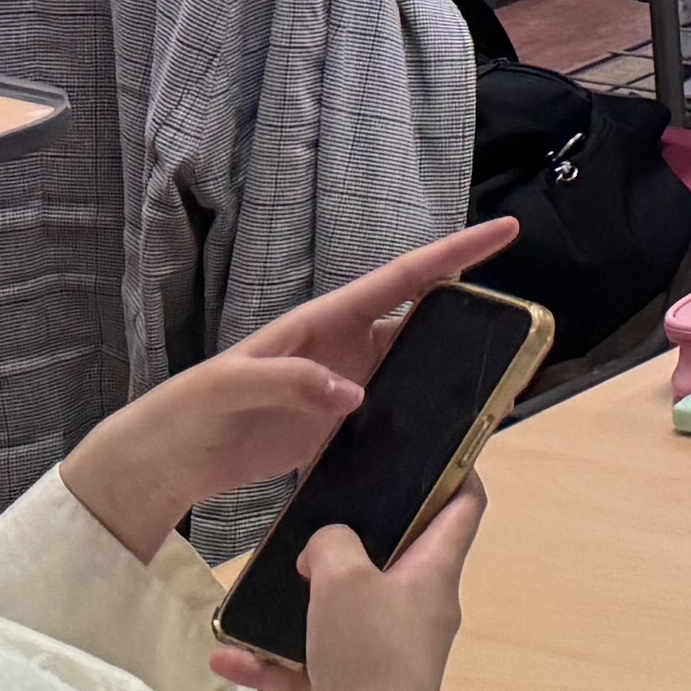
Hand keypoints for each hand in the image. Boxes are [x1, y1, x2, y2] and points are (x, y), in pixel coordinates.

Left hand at [60, 217, 522, 559]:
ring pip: (414, 372)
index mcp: (324, 321)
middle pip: (422, 323)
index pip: (402, 278)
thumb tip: (355, 395)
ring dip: (450, 376)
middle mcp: (345, 348)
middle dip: (470, 318)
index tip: (505, 231)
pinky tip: (445, 438)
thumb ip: (292, 381)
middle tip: (521, 327)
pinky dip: (421, 424)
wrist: (170, 459)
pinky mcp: (338, 428)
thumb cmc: (192, 408)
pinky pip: (392, 418)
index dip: (455, 254)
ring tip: (497, 387)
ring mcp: (345, 388)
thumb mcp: (233, 384)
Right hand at [215, 483, 479, 690]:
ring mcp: (395, 652)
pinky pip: (317, 665)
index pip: (465, 504)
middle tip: (318, 522)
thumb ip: (332, 543)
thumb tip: (328, 544)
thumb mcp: (344, 578)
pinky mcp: (363, 689)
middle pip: (400, 557)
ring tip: (262, 592)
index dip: (454, 470)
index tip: (428, 451)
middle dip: (357, 540)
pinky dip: (278, 660)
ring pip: (348, 614)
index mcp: (435, 572)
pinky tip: (230, 657)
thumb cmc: (369, 656)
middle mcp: (423, 609)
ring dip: (303, 605)